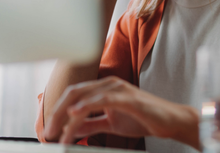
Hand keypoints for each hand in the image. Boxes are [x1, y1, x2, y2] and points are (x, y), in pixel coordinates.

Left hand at [43, 77, 199, 149]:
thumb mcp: (112, 123)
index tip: (49, 130)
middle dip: (56, 113)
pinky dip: (86, 105)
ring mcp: (119, 89)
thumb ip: (92, 124)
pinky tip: (75, 114)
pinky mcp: (128, 98)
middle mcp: (109, 84)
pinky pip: (103, 100)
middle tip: (48, 133)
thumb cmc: (144, 119)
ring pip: (84, 97)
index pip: (74, 95)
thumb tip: (71, 128)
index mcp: (104, 88)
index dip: (57, 111)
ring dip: (67, 116)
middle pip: (74, 93)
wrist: (170, 122)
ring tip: (59, 134)